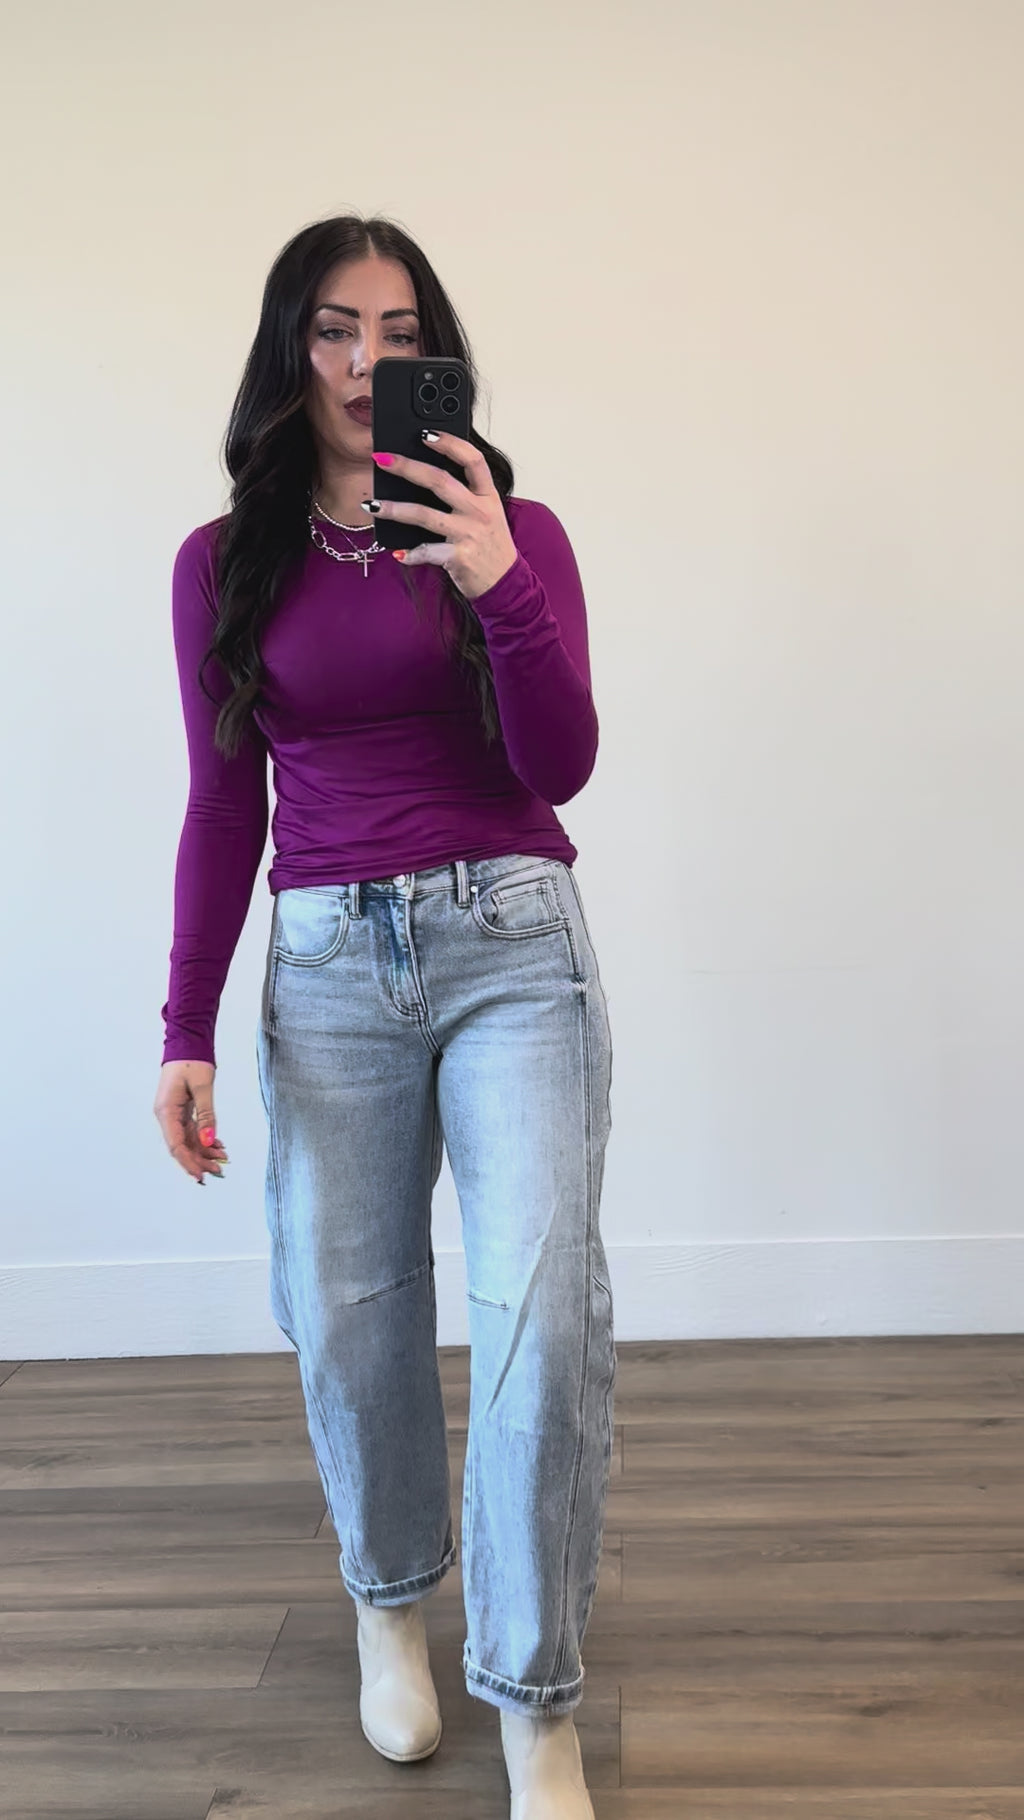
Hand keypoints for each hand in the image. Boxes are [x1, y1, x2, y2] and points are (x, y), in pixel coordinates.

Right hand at [154, 1061, 228, 1185]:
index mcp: (166, 1111)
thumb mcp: (202, 1087)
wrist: (186, 1043)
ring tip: (221, 1159)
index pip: (176, 1145)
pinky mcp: (181, 1110)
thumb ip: (206, 1115)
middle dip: (199, 1160)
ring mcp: (173, 1113)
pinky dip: (203, 1139)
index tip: (202, 1175)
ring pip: (187, 1140)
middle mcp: (166, 1115)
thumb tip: (208, 1140)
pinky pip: (191, 1130)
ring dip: (203, 1151)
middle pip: (181, 1146)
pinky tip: (217, 1146)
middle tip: (218, 1170)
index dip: (189, 1162)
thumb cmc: (191, 1061)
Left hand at [367, 433, 518, 599]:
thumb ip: (465, 493)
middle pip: (440, 481)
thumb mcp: (487, 513)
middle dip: (407, 467)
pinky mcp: (459, 558)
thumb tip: (423, 473)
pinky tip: (396, 552)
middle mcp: (479, 511)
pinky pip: (427, 552)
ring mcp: (469, 534)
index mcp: (488, 495)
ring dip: (395, 509)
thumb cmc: (489, 544)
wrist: (505, 582)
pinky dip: (409, 553)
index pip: (472, 460)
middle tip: (382, 459)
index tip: (426, 433)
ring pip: (425, 515)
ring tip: (372, 505)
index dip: (450, 443)